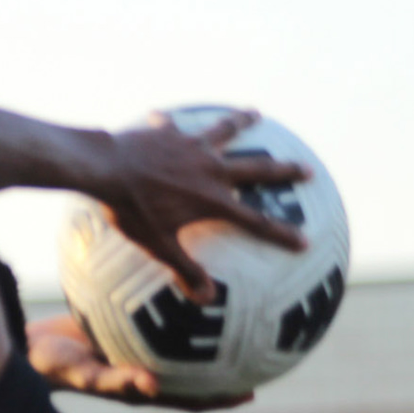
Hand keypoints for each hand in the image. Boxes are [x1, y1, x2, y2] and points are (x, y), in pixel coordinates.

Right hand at [25, 314, 252, 411]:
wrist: (26, 344)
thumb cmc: (51, 364)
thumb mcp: (83, 373)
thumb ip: (115, 381)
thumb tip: (151, 385)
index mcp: (142, 387)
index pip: (191, 399)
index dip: (222, 400)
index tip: (252, 393)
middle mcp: (144, 366)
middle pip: (195, 370)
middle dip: (227, 362)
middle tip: (261, 345)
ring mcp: (134, 346)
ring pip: (180, 339)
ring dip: (205, 327)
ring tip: (236, 298)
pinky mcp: (122, 326)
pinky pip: (156, 311)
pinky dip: (173, 297)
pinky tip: (184, 267)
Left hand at [99, 108, 308, 302]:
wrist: (105, 169)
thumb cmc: (130, 210)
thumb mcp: (157, 245)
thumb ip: (184, 269)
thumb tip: (207, 299)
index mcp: (213, 200)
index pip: (256, 222)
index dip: (281, 233)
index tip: (304, 241)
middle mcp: (212, 170)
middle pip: (258, 169)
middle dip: (285, 171)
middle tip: (308, 170)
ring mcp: (193, 146)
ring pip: (227, 129)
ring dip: (243, 121)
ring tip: (255, 113)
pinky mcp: (170, 132)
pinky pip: (175, 124)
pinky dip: (172, 123)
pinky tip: (163, 118)